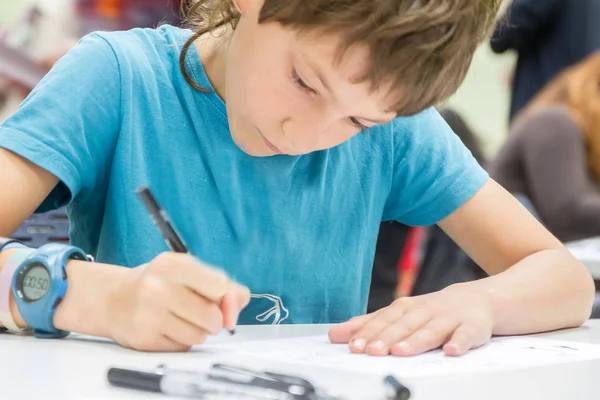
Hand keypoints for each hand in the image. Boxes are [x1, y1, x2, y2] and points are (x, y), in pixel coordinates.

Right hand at [108, 252, 249, 351]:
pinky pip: (183, 347)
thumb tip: (240, 302)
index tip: (217, 295)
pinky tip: (168, 328)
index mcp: (173, 265)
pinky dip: (182, 341)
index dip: (225, 296)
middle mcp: (158, 288)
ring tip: (182, 319)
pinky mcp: (144, 339)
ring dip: (198, 331)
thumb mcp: (189, 272)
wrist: (113, 298)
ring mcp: (148, 315)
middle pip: (213, 317)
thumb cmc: (160, 283)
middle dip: (214, 319)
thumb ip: (224, 285)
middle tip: (201, 312)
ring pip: (200, 336)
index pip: (219, 286)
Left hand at [328, 283, 493, 356]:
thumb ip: (368, 325)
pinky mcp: (471, 327)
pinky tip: (451, 351)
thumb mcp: (399, 314)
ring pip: (431, 330)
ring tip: (400, 352)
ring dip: (415, 341)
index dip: (368, 333)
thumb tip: (335, 334)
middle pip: (404, 325)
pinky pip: (466, 335)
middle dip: (386, 338)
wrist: (477, 299)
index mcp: (406, 309)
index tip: (353, 345)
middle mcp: (425, 311)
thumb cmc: (431, 310)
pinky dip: (459, 342)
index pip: (383, 320)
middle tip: (371, 351)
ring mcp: (449, 319)